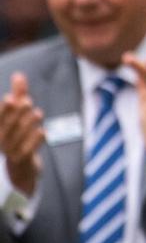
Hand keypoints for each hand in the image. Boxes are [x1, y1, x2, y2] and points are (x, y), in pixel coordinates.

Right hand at [0, 73, 43, 195]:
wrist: (21, 167)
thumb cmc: (18, 135)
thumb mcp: (18, 114)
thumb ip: (19, 95)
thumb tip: (19, 74)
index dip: (4, 109)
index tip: (10, 98)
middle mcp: (1, 140)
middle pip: (7, 126)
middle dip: (17, 113)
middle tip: (27, 101)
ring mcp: (10, 152)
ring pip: (18, 137)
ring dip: (28, 125)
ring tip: (38, 113)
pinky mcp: (22, 161)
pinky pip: (27, 151)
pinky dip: (35, 141)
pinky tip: (43, 131)